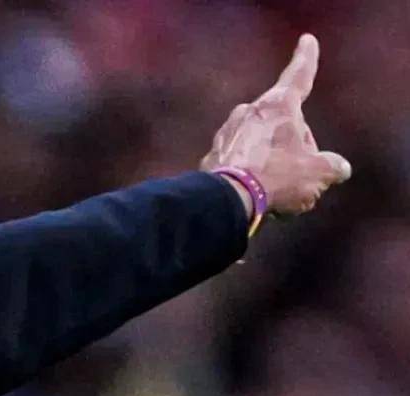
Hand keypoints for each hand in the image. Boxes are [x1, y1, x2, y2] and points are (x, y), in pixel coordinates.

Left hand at [200, 34, 351, 214]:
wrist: (228, 199)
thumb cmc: (278, 178)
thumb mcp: (318, 173)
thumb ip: (331, 166)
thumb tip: (338, 168)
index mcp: (279, 106)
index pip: (299, 77)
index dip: (306, 59)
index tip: (306, 40)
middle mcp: (249, 110)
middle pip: (282, 121)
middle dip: (293, 142)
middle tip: (298, 172)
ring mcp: (227, 130)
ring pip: (259, 140)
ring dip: (271, 157)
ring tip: (275, 185)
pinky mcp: (213, 152)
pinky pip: (240, 157)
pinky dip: (249, 169)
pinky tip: (254, 190)